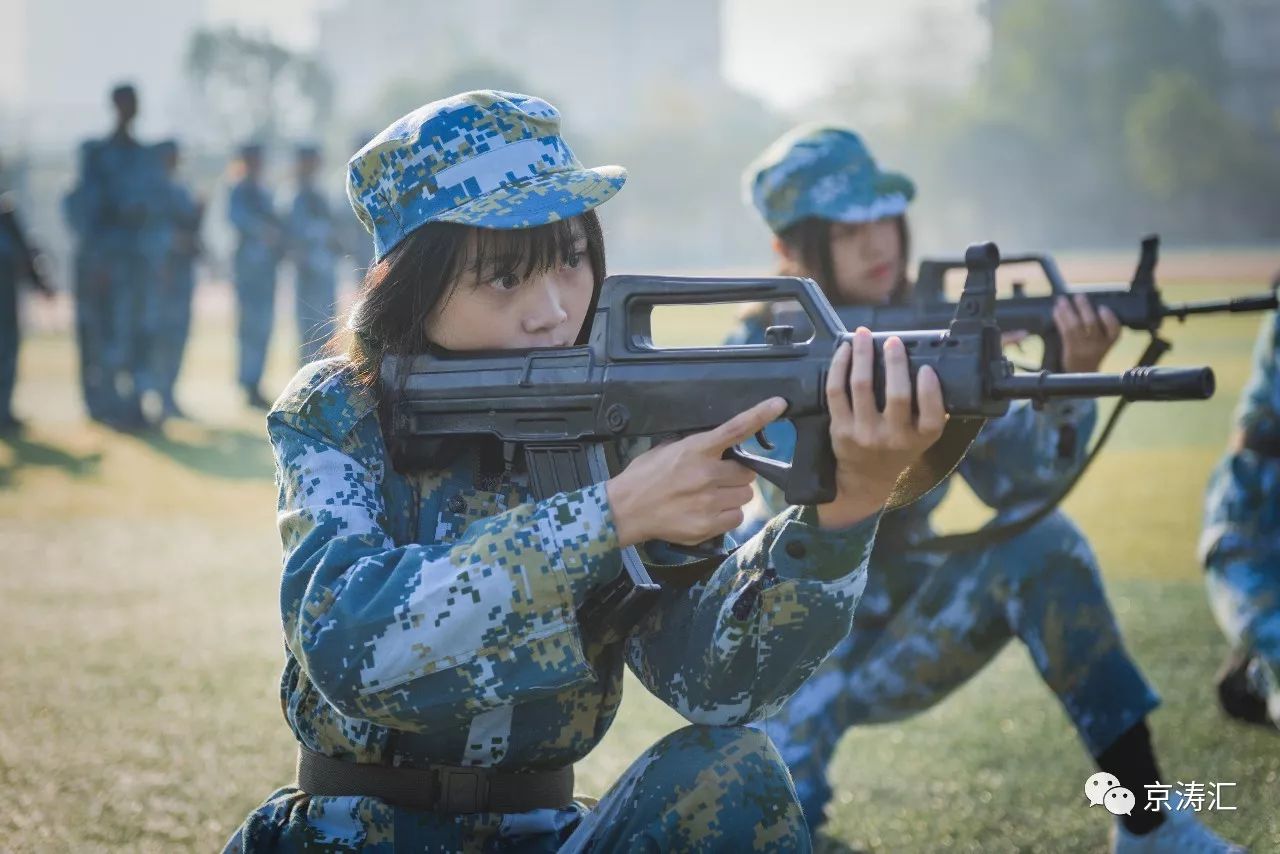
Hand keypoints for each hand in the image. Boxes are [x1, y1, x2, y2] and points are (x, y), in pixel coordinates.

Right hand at [606, 398, 786, 547]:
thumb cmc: (644, 478)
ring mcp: (710, 502)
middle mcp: (707, 474)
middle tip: (716, 479)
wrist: (626, 510)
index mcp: (696, 450)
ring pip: (745, 496)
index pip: (735, 429)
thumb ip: (695, 446)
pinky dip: (727, 516)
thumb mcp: (666, 450)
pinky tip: (708, 513)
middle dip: (735, 475)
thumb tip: (717, 446)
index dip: (760, 415)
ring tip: (709, 498)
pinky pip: (736, 518)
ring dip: (732, 496)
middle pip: (747, 472)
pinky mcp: (709, 525)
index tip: (779, 404)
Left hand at [818, 328, 946, 528]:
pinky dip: (840, 366)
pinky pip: (836, 391)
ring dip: (862, 355)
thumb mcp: (921, 437)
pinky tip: (844, 351)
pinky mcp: (840, 428)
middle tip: (892, 342)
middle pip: (897, 395)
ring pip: (862, 386)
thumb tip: (930, 364)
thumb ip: (928, 410)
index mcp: (920, 439)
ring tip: (863, 335)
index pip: (932, 417)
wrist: (865, 479)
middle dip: (895, 363)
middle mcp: (893, 438)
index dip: (930, 391)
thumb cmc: (897, 449)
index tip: (926, 368)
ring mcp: (864, 433)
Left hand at [1055, 294, 1120, 372]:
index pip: (1115, 330)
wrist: (1083, 372)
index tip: (1102, 307)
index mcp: (1110, 341)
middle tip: (1079, 295)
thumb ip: (1102, 325)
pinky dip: (1060, 319)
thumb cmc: (1094, 350)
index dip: (1109, 318)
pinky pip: (1064, 331)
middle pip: (1091, 324)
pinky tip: (1056, 310)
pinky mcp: (1071, 349)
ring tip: (1062, 300)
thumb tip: (1086, 300)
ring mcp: (1083, 347)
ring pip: (1074, 326)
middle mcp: (1098, 344)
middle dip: (1084, 307)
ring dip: (1067, 310)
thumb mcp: (1104, 340)